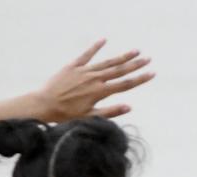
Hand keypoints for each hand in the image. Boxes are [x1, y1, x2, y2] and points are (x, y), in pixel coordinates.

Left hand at [34, 39, 155, 121]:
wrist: (44, 104)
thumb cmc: (66, 115)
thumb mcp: (90, 117)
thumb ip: (110, 111)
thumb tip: (129, 107)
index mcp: (100, 92)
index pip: (125, 84)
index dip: (140, 78)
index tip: (152, 73)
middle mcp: (94, 79)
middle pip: (119, 70)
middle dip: (135, 64)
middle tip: (148, 59)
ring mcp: (84, 71)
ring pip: (107, 62)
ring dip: (122, 56)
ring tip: (135, 51)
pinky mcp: (73, 66)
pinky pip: (86, 54)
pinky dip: (95, 47)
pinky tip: (104, 40)